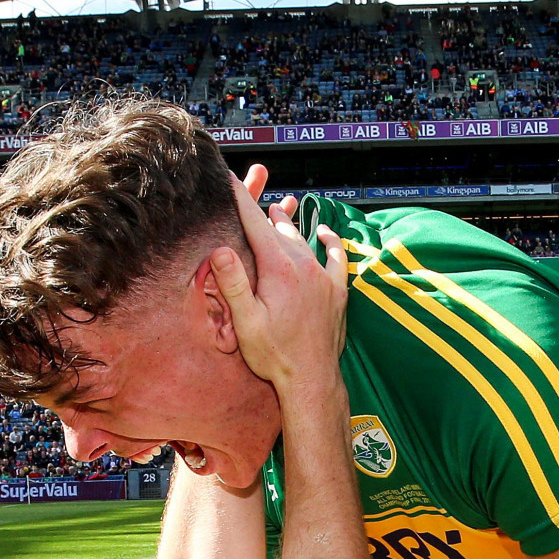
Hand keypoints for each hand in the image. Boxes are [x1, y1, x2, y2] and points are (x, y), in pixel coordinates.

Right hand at [208, 163, 345, 394]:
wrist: (312, 379)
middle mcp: (303, 266)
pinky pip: (337, 255)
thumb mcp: (246, 322)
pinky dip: (330, 241)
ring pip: (303, 239)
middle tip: (251, 190)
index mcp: (278, 270)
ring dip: (289, 224)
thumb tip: (220, 249)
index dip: (241, 199)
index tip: (230, 180)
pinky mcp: (337, 290)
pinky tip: (324, 233)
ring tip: (279, 209)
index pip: (254, 224)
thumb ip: (233, 284)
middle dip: (262, 210)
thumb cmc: (275, 355)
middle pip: (279, 228)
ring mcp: (323, 276)